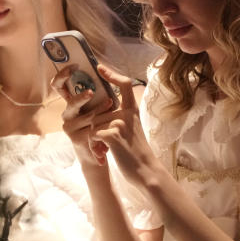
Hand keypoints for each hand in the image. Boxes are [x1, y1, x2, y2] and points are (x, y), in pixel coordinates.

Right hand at [53, 64, 113, 168]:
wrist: (99, 152)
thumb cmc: (102, 125)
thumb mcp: (101, 106)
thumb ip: (100, 91)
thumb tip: (103, 69)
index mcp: (72, 101)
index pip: (60, 86)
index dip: (62, 75)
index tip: (74, 66)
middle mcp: (68, 112)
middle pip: (70, 102)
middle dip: (81, 97)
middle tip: (91, 92)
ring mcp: (69, 126)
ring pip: (85, 116)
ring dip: (99, 110)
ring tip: (111, 104)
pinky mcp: (75, 138)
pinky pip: (90, 129)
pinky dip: (102, 126)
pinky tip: (109, 125)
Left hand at [87, 65, 160, 186]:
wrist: (147, 172)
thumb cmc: (137, 152)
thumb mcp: (132, 128)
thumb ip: (121, 117)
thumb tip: (103, 108)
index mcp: (132, 110)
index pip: (124, 84)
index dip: (111, 74)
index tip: (100, 68)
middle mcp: (127, 113)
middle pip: (98, 112)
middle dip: (95, 130)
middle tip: (105, 147)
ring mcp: (120, 123)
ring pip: (93, 124)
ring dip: (94, 141)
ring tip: (105, 152)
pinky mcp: (113, 135)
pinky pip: (92, 134)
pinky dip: (94, 147)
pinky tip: (103, 155)